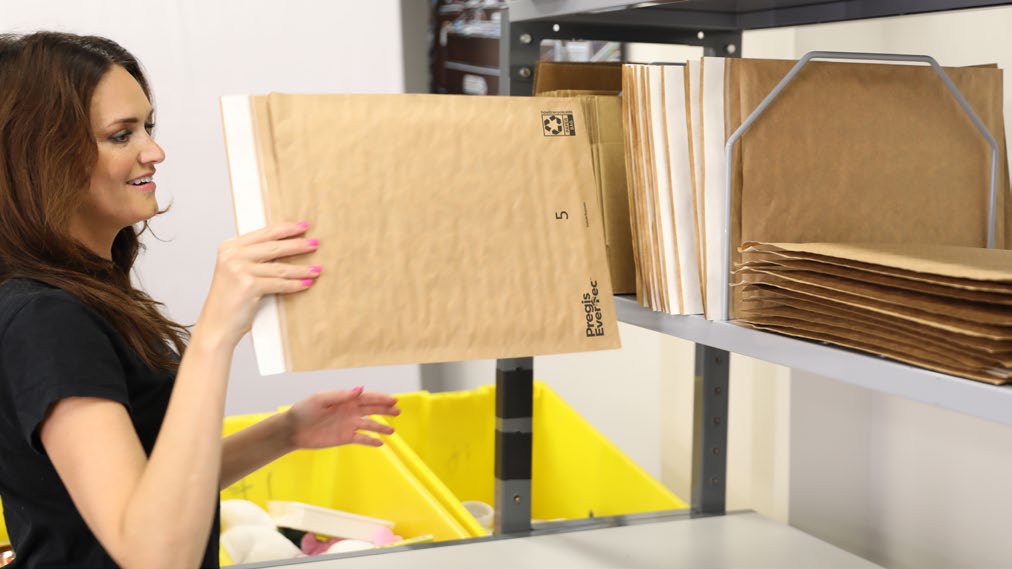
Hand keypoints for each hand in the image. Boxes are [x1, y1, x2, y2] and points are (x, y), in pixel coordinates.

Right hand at [198, 221, 320, 346]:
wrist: (216, 326)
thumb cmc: (229, 301)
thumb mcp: (237, 272)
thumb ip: (254, 257)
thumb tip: (286, 246)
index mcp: (229, 247)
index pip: (263, 233)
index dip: (286, 229)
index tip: (303, 226)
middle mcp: (232, 255)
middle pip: (273, 246)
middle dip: (297, 245)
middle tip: (315, 243)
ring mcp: (239, 269)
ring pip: (279, 267)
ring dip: (301, 268)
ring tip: (317, 268)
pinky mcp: (248, 285)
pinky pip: (279, 283)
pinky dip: (294, 284)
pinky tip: (306, 284)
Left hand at [284, 387, 399, 449]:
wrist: (293, 430)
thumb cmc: (305, 410)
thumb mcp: (322, 399)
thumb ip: (342, 396)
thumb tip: (360, 388)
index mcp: (346, 400)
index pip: (367, 398)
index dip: (381, 399)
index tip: (394, 400)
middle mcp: (350, 411)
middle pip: (372, 410)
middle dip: (385, 410)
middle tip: (398, 412)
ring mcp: (348, 425)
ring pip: (369, 425)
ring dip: (381, 427)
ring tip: (392, 430)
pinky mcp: (344, 438)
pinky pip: (361, 439)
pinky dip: (370, 441)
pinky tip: (380, 443)